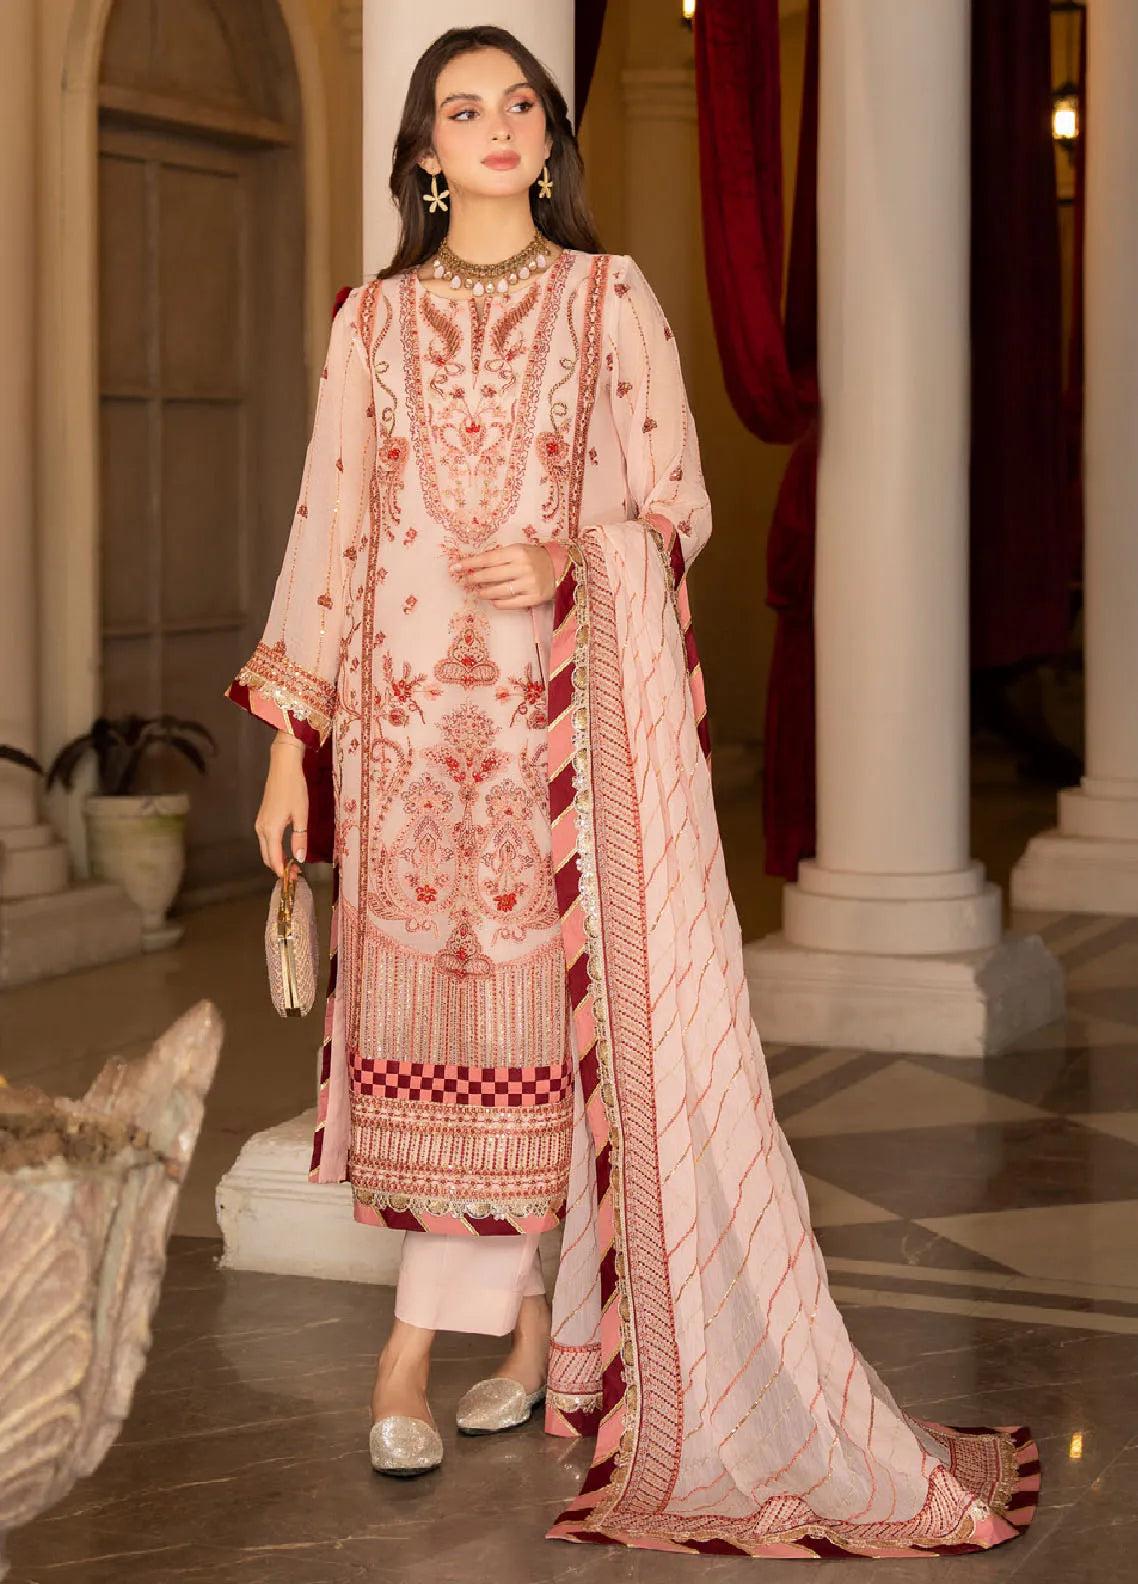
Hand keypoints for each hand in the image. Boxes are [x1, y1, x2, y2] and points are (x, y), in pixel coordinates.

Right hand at [255, 733, 308, 874]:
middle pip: (266, 856)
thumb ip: (300, 838)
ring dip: (276, 858)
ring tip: (293, 863)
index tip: (294, 878)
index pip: (273, 859)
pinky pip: (265, 840)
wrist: (283, 768)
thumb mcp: (301, 815)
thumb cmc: (294, 789)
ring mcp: (260, 823)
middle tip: (296, 873)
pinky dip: (273, 848)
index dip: (283, 871)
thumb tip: (298, 858)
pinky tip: (285, 849)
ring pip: (265, 848)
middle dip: (279, 867)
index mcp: (271, 830)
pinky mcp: (262, 818)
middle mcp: (261, 829)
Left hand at [455, 542, 553, 607]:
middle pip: (490, 575)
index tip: (455, 567)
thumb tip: (474, 565)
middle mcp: (523, 567)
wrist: (562, 568)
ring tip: (478, 592)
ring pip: (498, 591)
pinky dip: (497, 602)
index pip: (488, 558)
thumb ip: (500, 557)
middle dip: (474, 579)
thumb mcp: (519, 550)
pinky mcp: (534, 598)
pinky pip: (509, 603)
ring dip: (484, 592)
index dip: (470, 563)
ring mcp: (529, 584)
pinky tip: (493, 600)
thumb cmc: (535, 558)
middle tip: (465, 581)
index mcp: (518, 552)